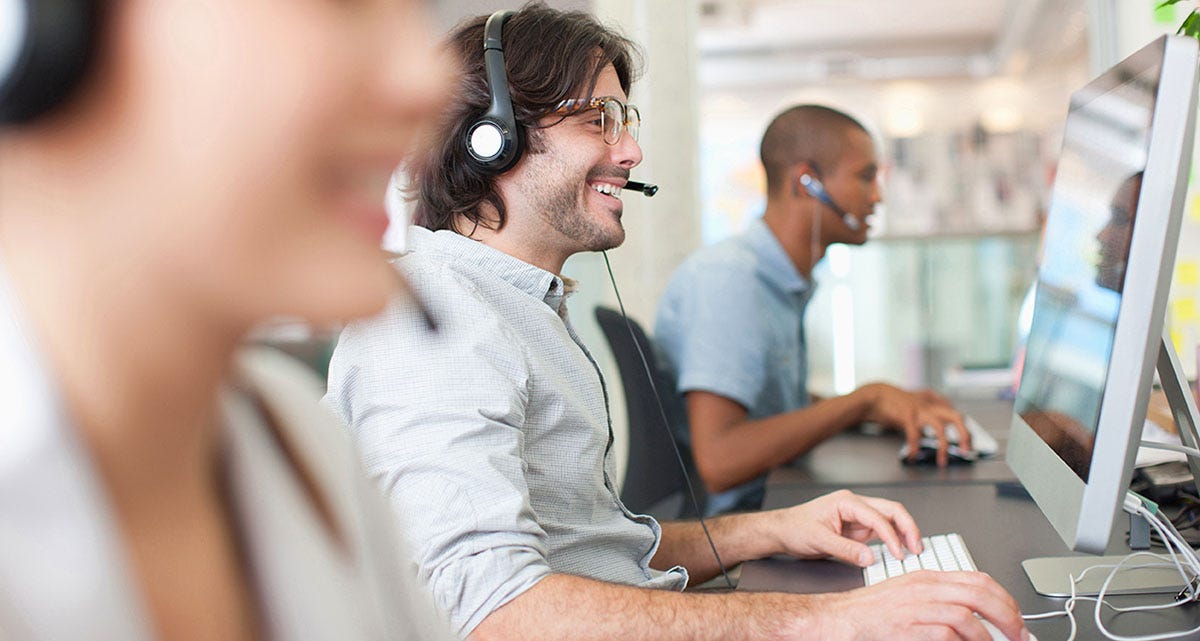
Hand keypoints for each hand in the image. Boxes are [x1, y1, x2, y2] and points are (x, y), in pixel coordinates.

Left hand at [760, 489, 922, 565]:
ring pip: (889, 520)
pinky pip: (881, 532)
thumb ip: (845, 549)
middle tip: (917, 548)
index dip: (891, 536)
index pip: (877, 517)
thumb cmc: (795, 528)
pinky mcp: (857, 529)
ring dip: (903, 533)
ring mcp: (857, 517)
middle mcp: (855, 506)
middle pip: (891, 511)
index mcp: (846, 502)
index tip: (898, 554)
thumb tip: (870, 558)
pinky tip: (898, 551)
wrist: (782, 531)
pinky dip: (892, 540)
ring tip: (913, 551)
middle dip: (908, 528)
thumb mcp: (818, 540)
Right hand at [800, 570, 1028, 640]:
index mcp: (928, 577)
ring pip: (968, 616)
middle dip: (1007, 616)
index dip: (1004, 597)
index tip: (1015, 615)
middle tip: (1019, 633)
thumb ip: (941, 599)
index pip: (977, 579)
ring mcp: (918, 607)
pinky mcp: (910, 627)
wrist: (841, 618)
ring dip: (989, 636)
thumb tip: (975, 615)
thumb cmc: (873, 610)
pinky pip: (948, 635)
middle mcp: (925, 588)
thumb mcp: (910, 594)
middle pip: (979, 594)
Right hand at [857, 383, 968, 466]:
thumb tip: (938, 428)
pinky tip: (914, 456)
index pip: (957, 415)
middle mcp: (930, 405)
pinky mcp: (907, 415)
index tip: (968, 444)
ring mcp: (919, 409)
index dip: (965, 430)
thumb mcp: (916, 403)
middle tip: (966, 451)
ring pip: (939, 427)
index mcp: (933, 402)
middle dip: (964, 434)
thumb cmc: (895, 402)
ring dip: (943, 446)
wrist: (875, 395)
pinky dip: (915, 447)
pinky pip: (915, 434)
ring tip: (942, 461)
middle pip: (956, 417)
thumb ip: (928, 411)